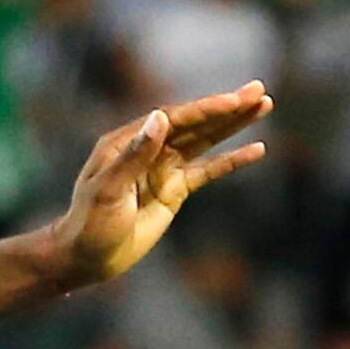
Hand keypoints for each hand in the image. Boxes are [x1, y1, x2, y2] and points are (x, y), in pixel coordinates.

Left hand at [48, 82, 271, 285]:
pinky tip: (256, 149)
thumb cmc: (90, 223)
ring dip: (233, 125)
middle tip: (259, 91)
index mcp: (126, 141)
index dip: (205, 109)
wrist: (87, 257)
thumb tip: (160, 117)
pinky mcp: (174, 190)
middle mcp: (147, 148)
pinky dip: (232, 161)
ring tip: (263, 106)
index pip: (173, 119)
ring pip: (205, 141)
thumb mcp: (108, 189)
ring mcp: (162, 168)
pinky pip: (208, 171)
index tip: (234, 100)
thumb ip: (135, 156)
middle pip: (194, 123)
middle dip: (227, 108)